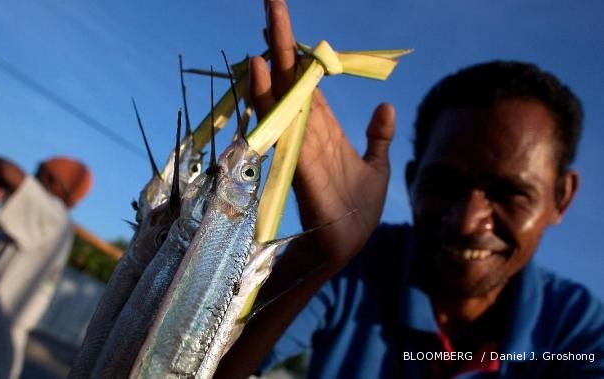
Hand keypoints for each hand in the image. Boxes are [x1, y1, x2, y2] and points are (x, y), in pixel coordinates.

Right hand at [250, 0, 395, 269]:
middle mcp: (308, 128)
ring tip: (266, 22)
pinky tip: (260, 67)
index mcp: (325, 127)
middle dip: (283, 40)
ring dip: (273, 57)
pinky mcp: (296, 154)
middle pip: (292, 77)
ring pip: (282, 91)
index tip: (286, 24)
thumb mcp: (376, 166)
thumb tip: (387, 105)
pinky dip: (266, 93)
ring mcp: (299, 139)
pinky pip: (279, 118)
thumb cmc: (358, 208)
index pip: (309, 81)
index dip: (301, 53)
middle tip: (272, 2)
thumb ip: (379, 137)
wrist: (347, 243)